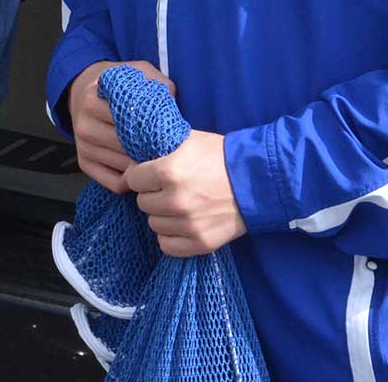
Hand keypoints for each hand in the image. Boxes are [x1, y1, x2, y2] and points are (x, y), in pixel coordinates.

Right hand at [67, 59, 175, 194]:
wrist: (80, 92)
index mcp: (92, 100)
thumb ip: (155, 80)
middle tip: (170, 149)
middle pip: (126, 146)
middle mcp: (84, 125)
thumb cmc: (115, 86)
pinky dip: (131, 182)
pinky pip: (113, 183)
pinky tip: (142, 171)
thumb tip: (172, 99)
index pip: (127, 120)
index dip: (150, 126)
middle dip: (150, 149)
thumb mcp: (134, 71)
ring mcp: (83, 147)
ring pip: (123, 167)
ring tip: (160, 160)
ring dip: (144, 167)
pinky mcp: (84, 163)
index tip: (167, 129)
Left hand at [126, 129, 245, 257]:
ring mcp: (188, 224)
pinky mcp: (200, 243)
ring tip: (179, 204)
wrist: (257, 180)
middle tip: (168, 188)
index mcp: (169, 171)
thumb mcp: (187, 141)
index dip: (141, 175)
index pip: (133, 179)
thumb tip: (130, 165)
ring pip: (154, 224)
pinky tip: (181, 223)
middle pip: (142, 203)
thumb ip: (158, 150)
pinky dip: (171, 236)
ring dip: (162, 215)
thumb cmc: (220, 156)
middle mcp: (175, 200)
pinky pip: (166, 245)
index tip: (150, 174)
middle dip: (152, 194)